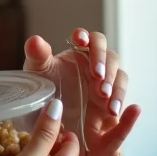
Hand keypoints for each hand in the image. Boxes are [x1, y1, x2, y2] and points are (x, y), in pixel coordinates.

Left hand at [23, 28, 140, 155]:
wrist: (50, 118)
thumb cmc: (44, 87)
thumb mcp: (37, 72)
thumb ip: (37, 55)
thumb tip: (35, 40)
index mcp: (79, 52)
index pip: (90, 38)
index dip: (87, 37)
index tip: (80, 40)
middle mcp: (97, 65)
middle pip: (110, 56)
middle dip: (104, 64)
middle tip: (97, 76)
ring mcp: (107, 82)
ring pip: (120, 75)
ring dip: (114, 84)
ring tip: (103, 97)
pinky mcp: (112, 100)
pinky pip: (121, 97)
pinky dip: (118, 101)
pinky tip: (111, 110)